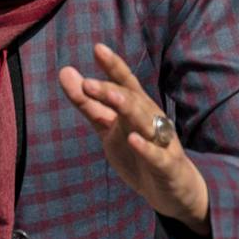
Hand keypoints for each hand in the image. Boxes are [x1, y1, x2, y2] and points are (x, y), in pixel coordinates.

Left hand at [58, 43, 209, 235]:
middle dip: (111, 90)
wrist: (173, 189)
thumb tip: (65, 71)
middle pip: (131, 100)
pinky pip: (158, 155)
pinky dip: (146, 148)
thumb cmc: (138, 151)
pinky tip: (133, 140)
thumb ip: (88, 102)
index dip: (113, 66)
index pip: (125, 83)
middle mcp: (151, 119)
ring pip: (145, 122)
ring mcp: (161, 142)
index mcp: (137, 107)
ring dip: (129, 108)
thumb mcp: (108, 126)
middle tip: (88, 83)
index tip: (97, 48)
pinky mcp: (167, 165)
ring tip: (111, 97)